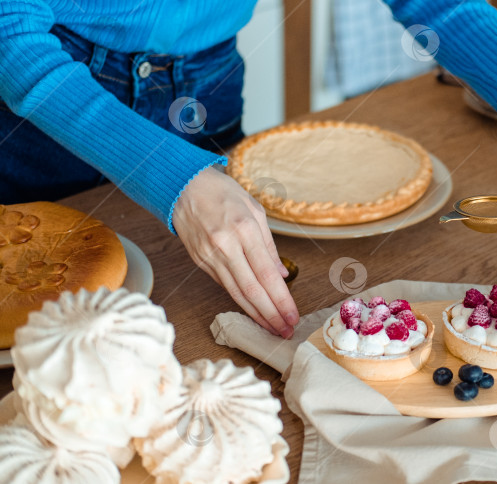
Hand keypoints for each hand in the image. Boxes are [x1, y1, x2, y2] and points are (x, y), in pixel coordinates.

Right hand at [173, 166, 298, 337]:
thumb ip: (269, 246)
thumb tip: (282, 275)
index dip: (281, 300)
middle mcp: (225, 246)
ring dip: (256, 315)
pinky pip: (224, 285)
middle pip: (251, 290)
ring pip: (235, 293)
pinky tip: (253, 311)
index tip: (293, 316)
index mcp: (244, 230)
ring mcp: (210, 256)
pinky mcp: (200, 262)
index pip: (266, 275)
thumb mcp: (254, 210)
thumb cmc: (222, 193)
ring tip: (272, 329)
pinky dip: (240, 302)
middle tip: (286, 331)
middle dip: (271, 314)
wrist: (182, 185)